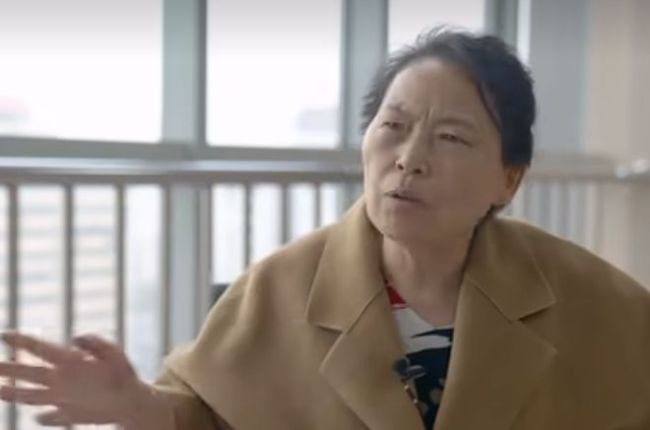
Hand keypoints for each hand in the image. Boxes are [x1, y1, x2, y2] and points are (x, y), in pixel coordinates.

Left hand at [0, 331, 150, 426]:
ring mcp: (60, 401)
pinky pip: (46, 416)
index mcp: (70, 364)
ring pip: (28, 397)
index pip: (39, 349)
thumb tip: (74, 339)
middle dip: (5, 368)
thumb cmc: (123, 374)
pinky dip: (40, 414)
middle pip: (25, 374)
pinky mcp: (66, 416)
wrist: (130, 406)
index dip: (21, 341)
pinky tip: (37, 414)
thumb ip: (94, 342)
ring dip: (10, 393)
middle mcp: (60, 382)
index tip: (4, 335)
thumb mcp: (114, 350)